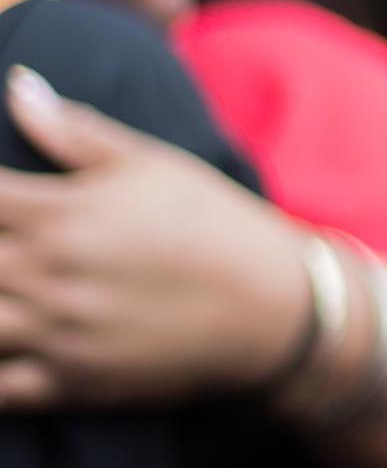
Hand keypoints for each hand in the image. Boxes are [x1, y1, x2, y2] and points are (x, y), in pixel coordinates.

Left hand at [0, 65, 311, 406]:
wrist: (278, 311)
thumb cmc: (217, 225)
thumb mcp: (154, 164)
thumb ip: (76, 132)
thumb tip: (18, 84)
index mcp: (59, 214)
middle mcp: (47, 275)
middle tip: (0, 245)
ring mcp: (55, 334)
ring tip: (0, 287)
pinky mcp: (71, 384)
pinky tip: (2, 344)